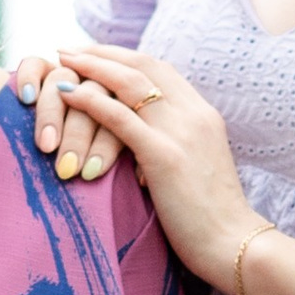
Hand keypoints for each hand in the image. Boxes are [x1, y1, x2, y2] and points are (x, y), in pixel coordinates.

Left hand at [14, 45, 259, 284]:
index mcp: (203, 116)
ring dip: (92, 66)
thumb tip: (144, 149)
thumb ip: (176, 148)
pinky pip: (120, 118)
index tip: (95, 55)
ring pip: (130, 82)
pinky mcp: (164, 156)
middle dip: (103, 53)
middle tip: (69, 49)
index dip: (125, 58)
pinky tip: (65, 93)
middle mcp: (194, 114)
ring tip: (61, 60)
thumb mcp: (195, 171)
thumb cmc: (211, 220)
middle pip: (144, 65)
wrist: (233, 245)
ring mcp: (181, 132)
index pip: (161, 70)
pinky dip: (90, 100)